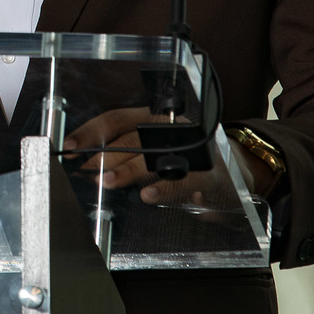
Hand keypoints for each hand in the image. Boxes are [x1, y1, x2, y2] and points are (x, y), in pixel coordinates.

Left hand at [64, 109, 279, 205]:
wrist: (243, 172)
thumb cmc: (192, 161)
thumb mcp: (159, 152)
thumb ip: (129, 157)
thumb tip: (89, 167)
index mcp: (158, 118)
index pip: (118, 119)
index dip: (92, 132)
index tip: (70, 147)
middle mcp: (176, 127)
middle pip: (134, 136)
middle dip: (106, 154)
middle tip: (87, 170)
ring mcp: (196, 150)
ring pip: (157, 155)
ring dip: (130, 169)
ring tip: (109, 181)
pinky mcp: (214, 175)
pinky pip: (186, 180)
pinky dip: (165, 187)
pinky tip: (148, 195)